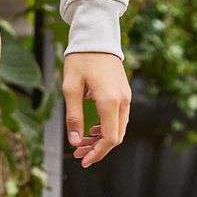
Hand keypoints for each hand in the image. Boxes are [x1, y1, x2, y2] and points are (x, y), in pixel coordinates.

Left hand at [63, 51, 130, 167]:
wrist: (96, 36)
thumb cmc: (80, 59)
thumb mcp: (70, 87)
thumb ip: (74, 116)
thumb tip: (75, 142)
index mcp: (110, 101)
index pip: (109, 139)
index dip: (97, 153)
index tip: (82, 160)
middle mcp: (123, 101)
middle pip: (115, 137)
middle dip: (97, 148)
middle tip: (78, 153)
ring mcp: (126, 97)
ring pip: (118, 128)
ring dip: (101, 139)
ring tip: (82, 142)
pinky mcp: (124, 92)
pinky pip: (119, 118)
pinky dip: (107, 127)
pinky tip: (92, 128)